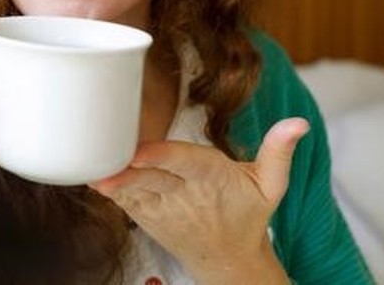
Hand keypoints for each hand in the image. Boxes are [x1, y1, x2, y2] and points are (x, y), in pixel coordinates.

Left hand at [91, 118, 308, 283]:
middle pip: (150, 176)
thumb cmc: (247, 214)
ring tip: (84, 160)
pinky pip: (123, 201)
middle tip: (101, 152)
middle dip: (125, 167)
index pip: (184, 164)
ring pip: (131, 190)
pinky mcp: (146, 217)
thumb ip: (278, 151)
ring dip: (109, 178)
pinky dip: (105, 188)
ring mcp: (162, 208)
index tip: (138, 150)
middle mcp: (183, 194)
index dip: (160, 156)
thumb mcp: (271, 185)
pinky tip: (86, 173)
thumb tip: (298, 122)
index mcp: (212, 178)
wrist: (229, 260)